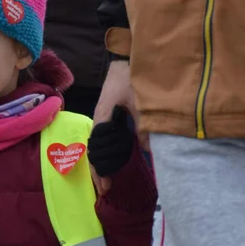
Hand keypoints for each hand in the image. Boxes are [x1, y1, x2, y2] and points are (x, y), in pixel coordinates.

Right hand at [91, 60, 140, 194]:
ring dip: (103, 163)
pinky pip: (106, 138)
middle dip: (99, 172)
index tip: (105, 186)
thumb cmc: (132, 76)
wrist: (128, 56)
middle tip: (106, 189)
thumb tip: (149, 149)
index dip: (100, 170)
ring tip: (107, 180)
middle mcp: (100, 120)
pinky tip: (115, 160)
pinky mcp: (110, 115)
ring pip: (99, 146)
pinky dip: (109, 152)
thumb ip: (144, 123)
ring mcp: (104, 118)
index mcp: (103, 118)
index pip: (97, 151)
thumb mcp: (141, 100)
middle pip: (95, 152)